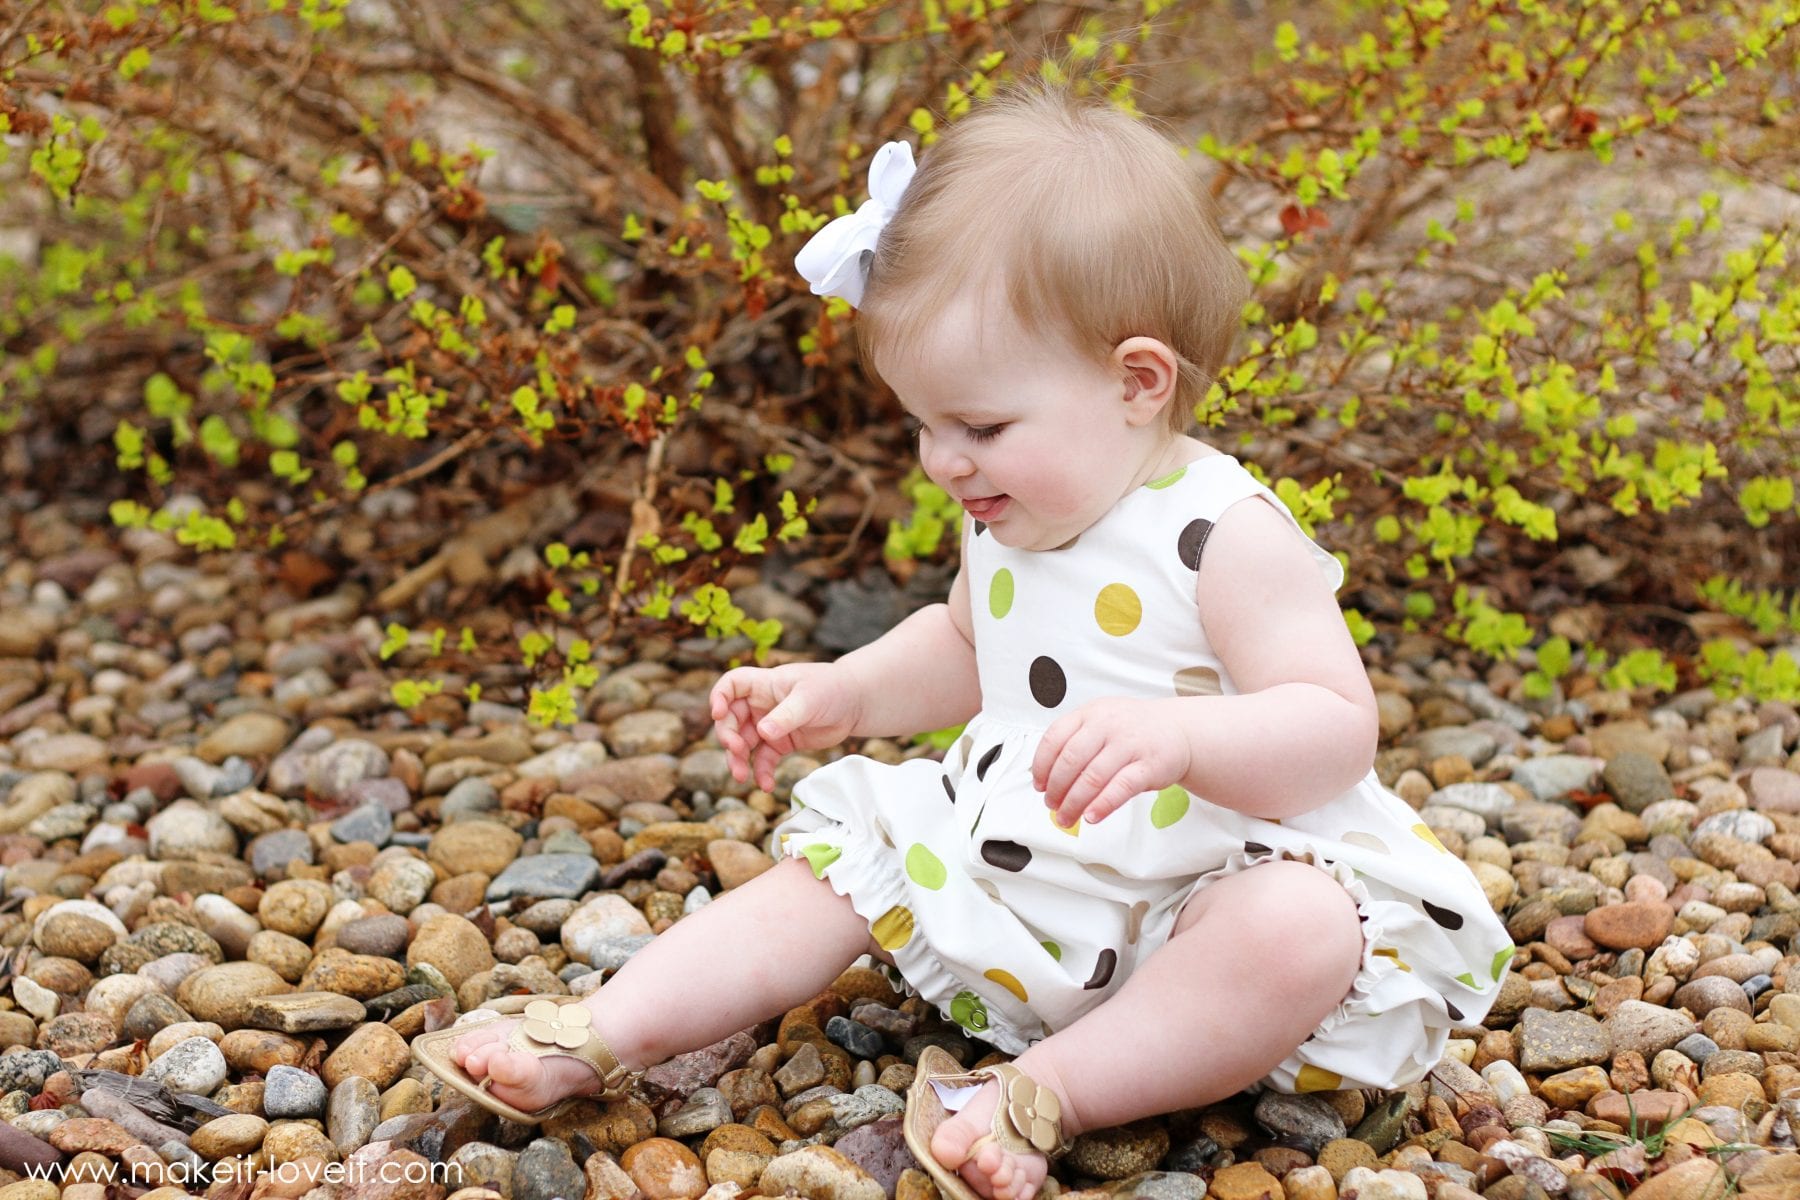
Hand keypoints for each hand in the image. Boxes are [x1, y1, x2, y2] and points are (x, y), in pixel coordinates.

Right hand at [708, 663, 862, 791]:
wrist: (855, 703)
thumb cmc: (832, 689)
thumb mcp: (809, 699)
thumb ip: (786, 716)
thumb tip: (763, 733)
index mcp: (764, 684)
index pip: (731, 685)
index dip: (719, 697)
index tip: (718, 714)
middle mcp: (761, 705)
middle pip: (730, 719)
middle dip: (728, 737)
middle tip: (736, 752)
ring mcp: (769, 725)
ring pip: (743, 744)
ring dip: (738, 761)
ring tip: (741, 777)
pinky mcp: (781, 744)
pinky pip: (763, 760)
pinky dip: (762, 773)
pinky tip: (766, 786)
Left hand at [1031, 698, 1193, 827]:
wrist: (1179, 731)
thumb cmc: (1132, 730)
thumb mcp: (1101, 721)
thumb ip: (1074, 741)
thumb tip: (1045, 777)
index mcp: (1091, 713)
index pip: (1055, 738)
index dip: (1041, 765)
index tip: (1039, 785)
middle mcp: (1108, 725)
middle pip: (1070, 760)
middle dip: (1056, 788)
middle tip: (1051, 805)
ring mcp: (1129, 744)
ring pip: (1092, 778)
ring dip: (1074, 803)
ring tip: (1066, 818)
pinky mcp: (1149, 766)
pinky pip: (1120, 788)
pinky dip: (1102, 805)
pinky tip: (1091, 817)